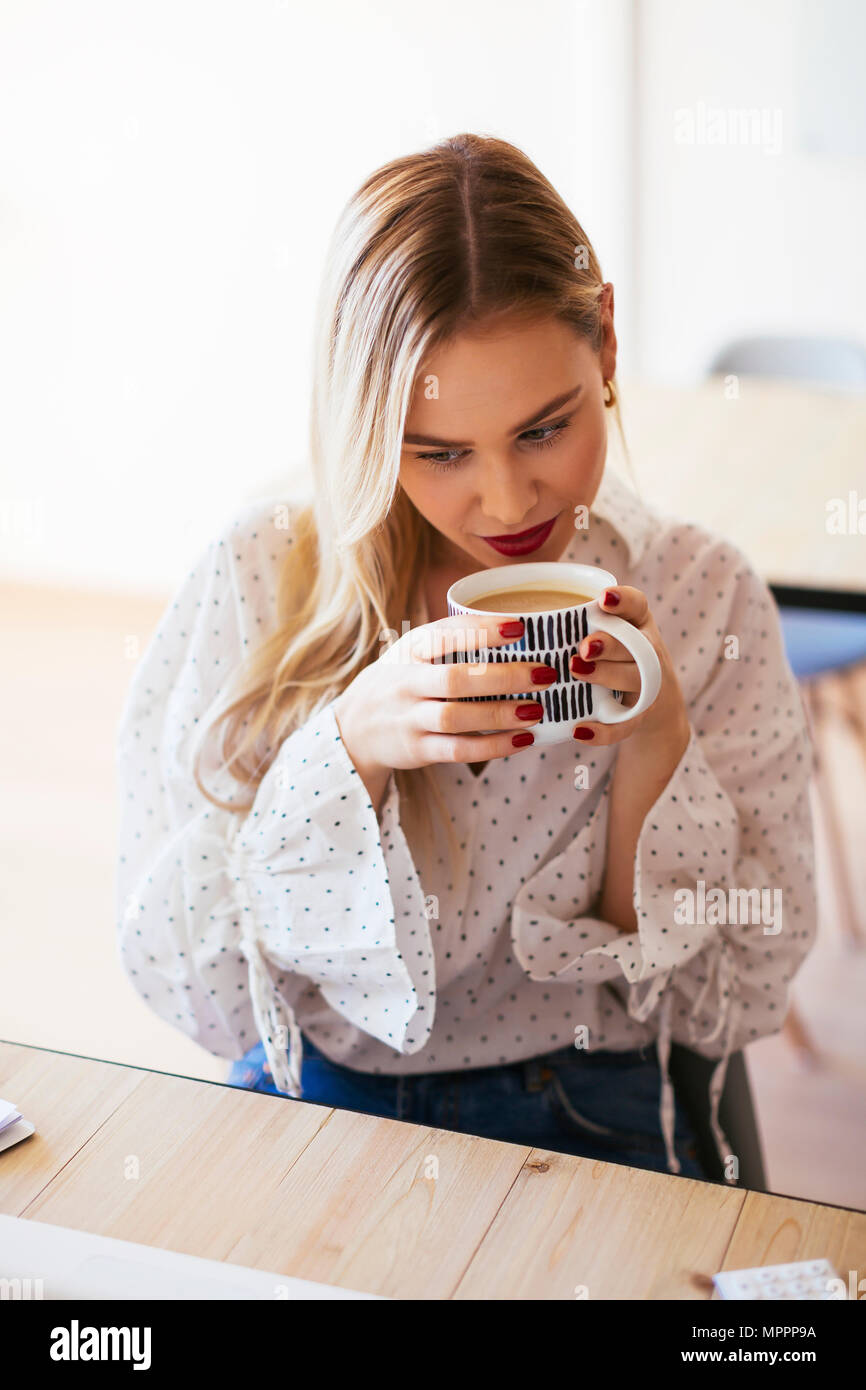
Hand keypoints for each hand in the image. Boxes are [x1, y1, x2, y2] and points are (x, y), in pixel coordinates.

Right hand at [332, 614, 556, 777]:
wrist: (354, 729)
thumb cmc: (400, 681)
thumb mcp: (412, 654)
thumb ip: (451, 643)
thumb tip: (520, 631)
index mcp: (409, 650)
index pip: (445, 635)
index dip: (482, 630)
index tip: (519, 627)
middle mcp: (406, 682)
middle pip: (456, 679)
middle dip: (503, 677)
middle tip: (544, 674)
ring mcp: (409, 718)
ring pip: (456, 717)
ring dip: (500, 714)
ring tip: (536, 711)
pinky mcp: (417, 750)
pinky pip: (458, 750)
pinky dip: (492, 747)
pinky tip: (522, 740)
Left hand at [568, 586, 689, 753]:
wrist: (649, 702)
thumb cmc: (613, 656)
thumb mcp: (604, 634)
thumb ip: (573, 624)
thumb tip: (510, 623)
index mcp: (636, 623)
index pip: (636, 605)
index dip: (623, 600)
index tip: (603, 598)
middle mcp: (647, 650)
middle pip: (634, 644)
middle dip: (608, 644)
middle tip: (583, 646)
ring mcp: (646, 684)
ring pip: (633, 678)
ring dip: (606, 675)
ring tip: (576, 672)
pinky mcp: (639, 716)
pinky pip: (625, 724)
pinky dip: (603, 731)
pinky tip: (579, 731)